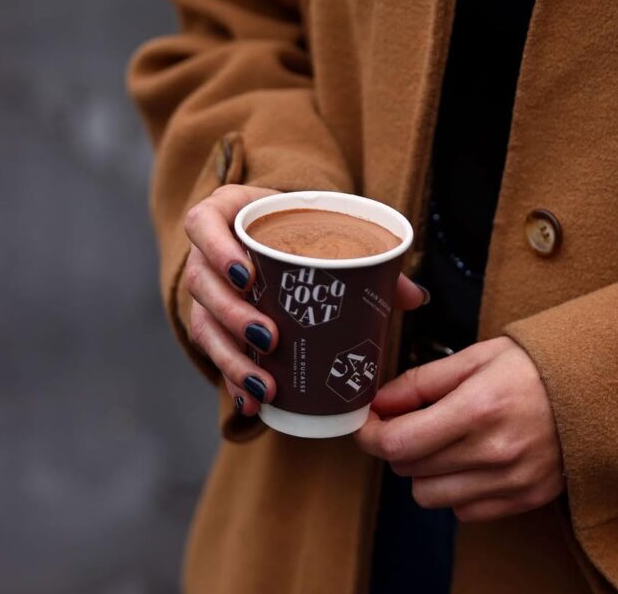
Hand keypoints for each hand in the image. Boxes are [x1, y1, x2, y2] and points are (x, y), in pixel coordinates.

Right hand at [182, 185, 427, 414]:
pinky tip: (252, 403)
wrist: (278, 237)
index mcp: (227, 214)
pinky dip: (232, 378)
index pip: (202, 223)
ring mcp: (206, 291)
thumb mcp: (325, 230)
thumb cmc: (299, 230)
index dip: (217, 249)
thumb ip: (368, 256)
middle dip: (233, 315)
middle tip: (271, 337)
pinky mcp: (211, 323)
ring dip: (232, 358)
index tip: (248, 275)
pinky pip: (212, 353)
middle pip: (202, 282)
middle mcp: (206, 253)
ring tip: (265, 386)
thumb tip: (416, 297)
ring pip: (203, 324)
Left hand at [355, 336, 563, 520]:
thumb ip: (423, 381)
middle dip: (399, 444)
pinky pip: (464, 511)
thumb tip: (380, 402)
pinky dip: (455, 489)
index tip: (367, 424)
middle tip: (411, 420)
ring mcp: (510, 481)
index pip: (400, 443)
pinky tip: (470, 459)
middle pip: (410, 469)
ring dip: (425, 470)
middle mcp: (493, 452)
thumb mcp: (477, 356)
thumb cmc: (533, 366)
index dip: (371, 435)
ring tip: (444, 440)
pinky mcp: (524, 499)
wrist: (596, 388)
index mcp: (478, 408)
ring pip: (430, 496)